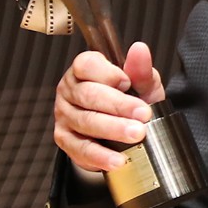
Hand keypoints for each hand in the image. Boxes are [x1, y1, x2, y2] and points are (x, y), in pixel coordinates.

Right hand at [53, 42, 163, 172]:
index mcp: (84, 69)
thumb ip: (140, 69)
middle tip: (143, 114)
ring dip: (113, 129)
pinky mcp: (65, 140)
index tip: (127, 82)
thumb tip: (140, 49)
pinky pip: (81, 149)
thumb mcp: (142, 83)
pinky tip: (119, 159)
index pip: (86, 64)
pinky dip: (101, 156)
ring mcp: (64, 115)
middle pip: (88, 95)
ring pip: (85, 121)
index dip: (106, 73)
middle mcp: (69, 90)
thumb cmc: (132, 99)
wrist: (123, 130)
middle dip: (118, 105)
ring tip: (136, 135)